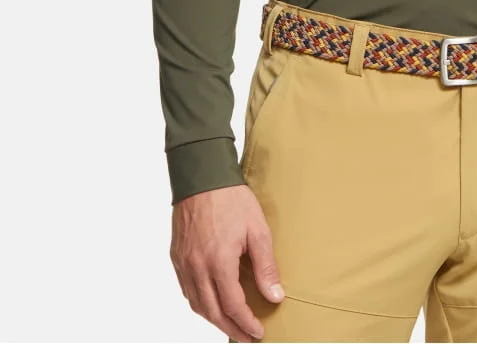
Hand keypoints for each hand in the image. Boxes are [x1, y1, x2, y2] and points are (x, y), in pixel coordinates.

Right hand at [170, 183, 284, 341]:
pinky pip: (186, 290)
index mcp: (219, 263)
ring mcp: (184, 263)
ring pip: (196, 304)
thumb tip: (275, 296)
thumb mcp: (258, 230)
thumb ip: (266, 267)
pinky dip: (199, 303)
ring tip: (231, 325)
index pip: (233, 306)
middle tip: (246, 337)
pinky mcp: (176, 256)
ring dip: (214, 319)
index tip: (258, 333)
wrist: (203, 175)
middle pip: (212, 312)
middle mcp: (197, 268)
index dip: (246, 324)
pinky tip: (211, 303)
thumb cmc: (231, 198)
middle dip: (231, 329)